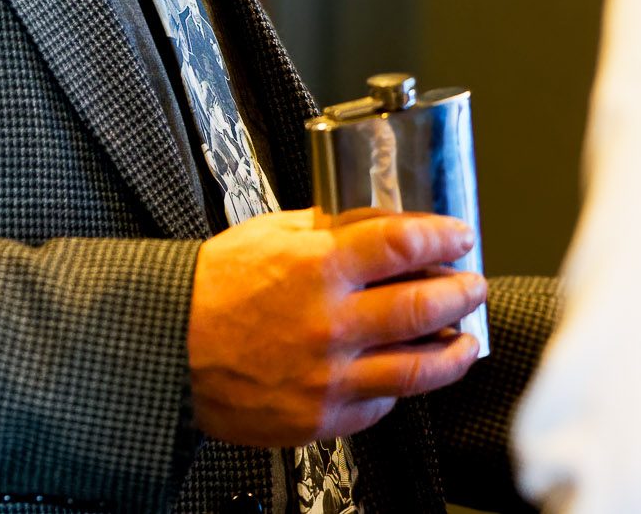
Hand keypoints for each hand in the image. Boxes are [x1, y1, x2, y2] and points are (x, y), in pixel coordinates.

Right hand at [187, 209, 486, 447]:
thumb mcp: (270, 233)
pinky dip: (400, 386)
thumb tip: (383, 223)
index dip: (444, 236)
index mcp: (316, 267)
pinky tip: (404, 369)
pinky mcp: (322, 418)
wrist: (168, 349)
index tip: (458, 236)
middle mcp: (329, 323)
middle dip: (462, 292)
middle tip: (472, 285)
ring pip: (420, 368)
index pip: (405, 244)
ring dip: (454, 350)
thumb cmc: (214, 289)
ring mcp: (329, 377)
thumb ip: (330, 227)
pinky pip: (382, 404)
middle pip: (426, 305)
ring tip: (462, 338)